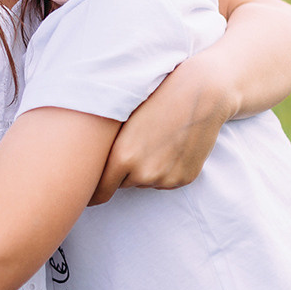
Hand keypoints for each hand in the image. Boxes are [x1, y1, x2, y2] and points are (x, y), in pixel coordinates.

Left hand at [93, 53, 235, 204]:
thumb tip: (94, 170)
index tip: (90, 196)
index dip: (93, 194)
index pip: (100, 192)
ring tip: (159, 141)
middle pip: (124, 184)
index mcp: (122, 158)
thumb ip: (111, 149)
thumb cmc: (157, 99)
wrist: (200, 93)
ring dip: (148, 170)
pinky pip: (166, 181)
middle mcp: (143, 173)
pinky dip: (167, 170)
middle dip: (126, 173)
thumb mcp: (124, 121)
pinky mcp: (184, 179)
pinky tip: (174, 147)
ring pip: (147, 182)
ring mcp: (166, 178)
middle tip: (139, 144)